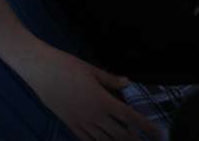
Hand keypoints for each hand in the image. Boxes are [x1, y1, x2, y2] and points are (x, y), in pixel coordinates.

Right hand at [19, 45, 156, 140]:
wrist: (41, 71)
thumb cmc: (68, 66)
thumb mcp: (93, 70)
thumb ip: (111, 80)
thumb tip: (128, 83)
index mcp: (103, 101)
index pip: (130, 117)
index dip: (145, 126)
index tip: (158, 133)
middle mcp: (93, 115)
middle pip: (119, 133)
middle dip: (135, 140)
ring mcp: (79, 122)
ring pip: (103, 139)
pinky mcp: (68, 123)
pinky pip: (86, 139)